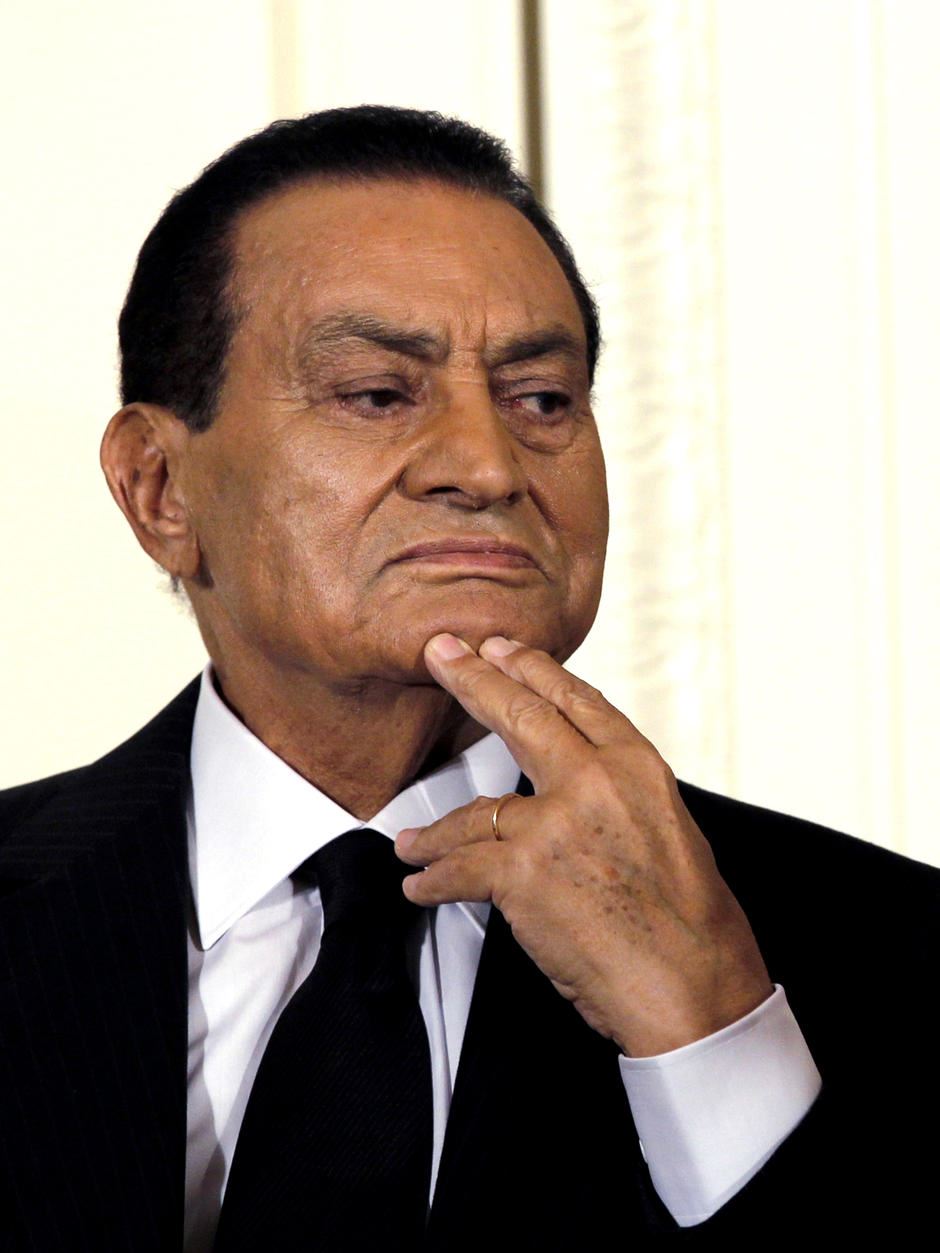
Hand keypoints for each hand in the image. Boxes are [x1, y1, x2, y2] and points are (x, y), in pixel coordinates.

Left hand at [395, 633, 772, 1057]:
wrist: (694, 989)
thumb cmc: (693, 926)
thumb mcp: (671, 831)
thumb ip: (618, 797)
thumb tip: (577, 785)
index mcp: (638, 767)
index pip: (576, 700)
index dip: (532, 669)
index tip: (501, 648)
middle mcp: (596, 781)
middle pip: (520, 713)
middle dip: (472, 679)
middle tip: (440, 654)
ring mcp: (555, 824)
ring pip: (475, 810)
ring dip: (435, 830)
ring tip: (411, 840)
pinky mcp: (523, 872)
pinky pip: (459, 867)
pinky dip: (433, 879)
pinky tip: (420, 883)